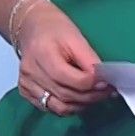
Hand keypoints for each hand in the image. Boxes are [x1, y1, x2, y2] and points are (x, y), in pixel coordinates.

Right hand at [14, 0, 113, 116]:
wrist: (32, 26)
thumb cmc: (55, 28)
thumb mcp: (76, 37)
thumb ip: (89, 60)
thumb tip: (104, 80)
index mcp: (43, 54)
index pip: (72, 80)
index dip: (93, 84)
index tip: (109, 83)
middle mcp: (31, 72)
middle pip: (67, 95)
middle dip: (91, 96)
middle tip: (107, 92)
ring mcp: (26, 84)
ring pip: (59, 107)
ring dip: (81, 105)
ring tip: (94, 96)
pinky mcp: (25, 91)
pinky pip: (50, 108)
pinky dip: (68, 107)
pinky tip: (78, 98)